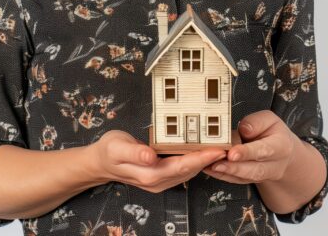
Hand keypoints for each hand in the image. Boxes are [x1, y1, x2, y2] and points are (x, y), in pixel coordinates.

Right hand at [88, 130, 227, 192]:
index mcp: (150, 174)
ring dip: (204, 161)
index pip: (182, 166)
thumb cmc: (108, 151)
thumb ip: (134, 153)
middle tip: (228, 145)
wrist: (99, 162)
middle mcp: (158, 181)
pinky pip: (182, 170)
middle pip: (189, 170)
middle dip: (209, 159)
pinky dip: (194, 161)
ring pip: (188, 172)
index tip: (218, 149)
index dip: (202, 157)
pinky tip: (201, 152)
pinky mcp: (160, 177)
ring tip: (220, 147)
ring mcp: (159, 181)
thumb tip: (150, 156)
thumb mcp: (117, 147)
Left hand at [202, 110, 298, 183]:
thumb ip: (257, 122)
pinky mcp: (251, 179)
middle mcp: (273, 165)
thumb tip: (244, 129)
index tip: (232, 153)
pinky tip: (209, 168)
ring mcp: (262, 175)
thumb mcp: (270, 120)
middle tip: (217, 163)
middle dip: (234, 168)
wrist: (283, 153)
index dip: (247, 153)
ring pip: (245, 178)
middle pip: (254, 170)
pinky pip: (237, 180)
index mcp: (280, 147)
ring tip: (210, 166)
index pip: (263, 150)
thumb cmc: (273, 132)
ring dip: (226, 173)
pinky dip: (223, 176)